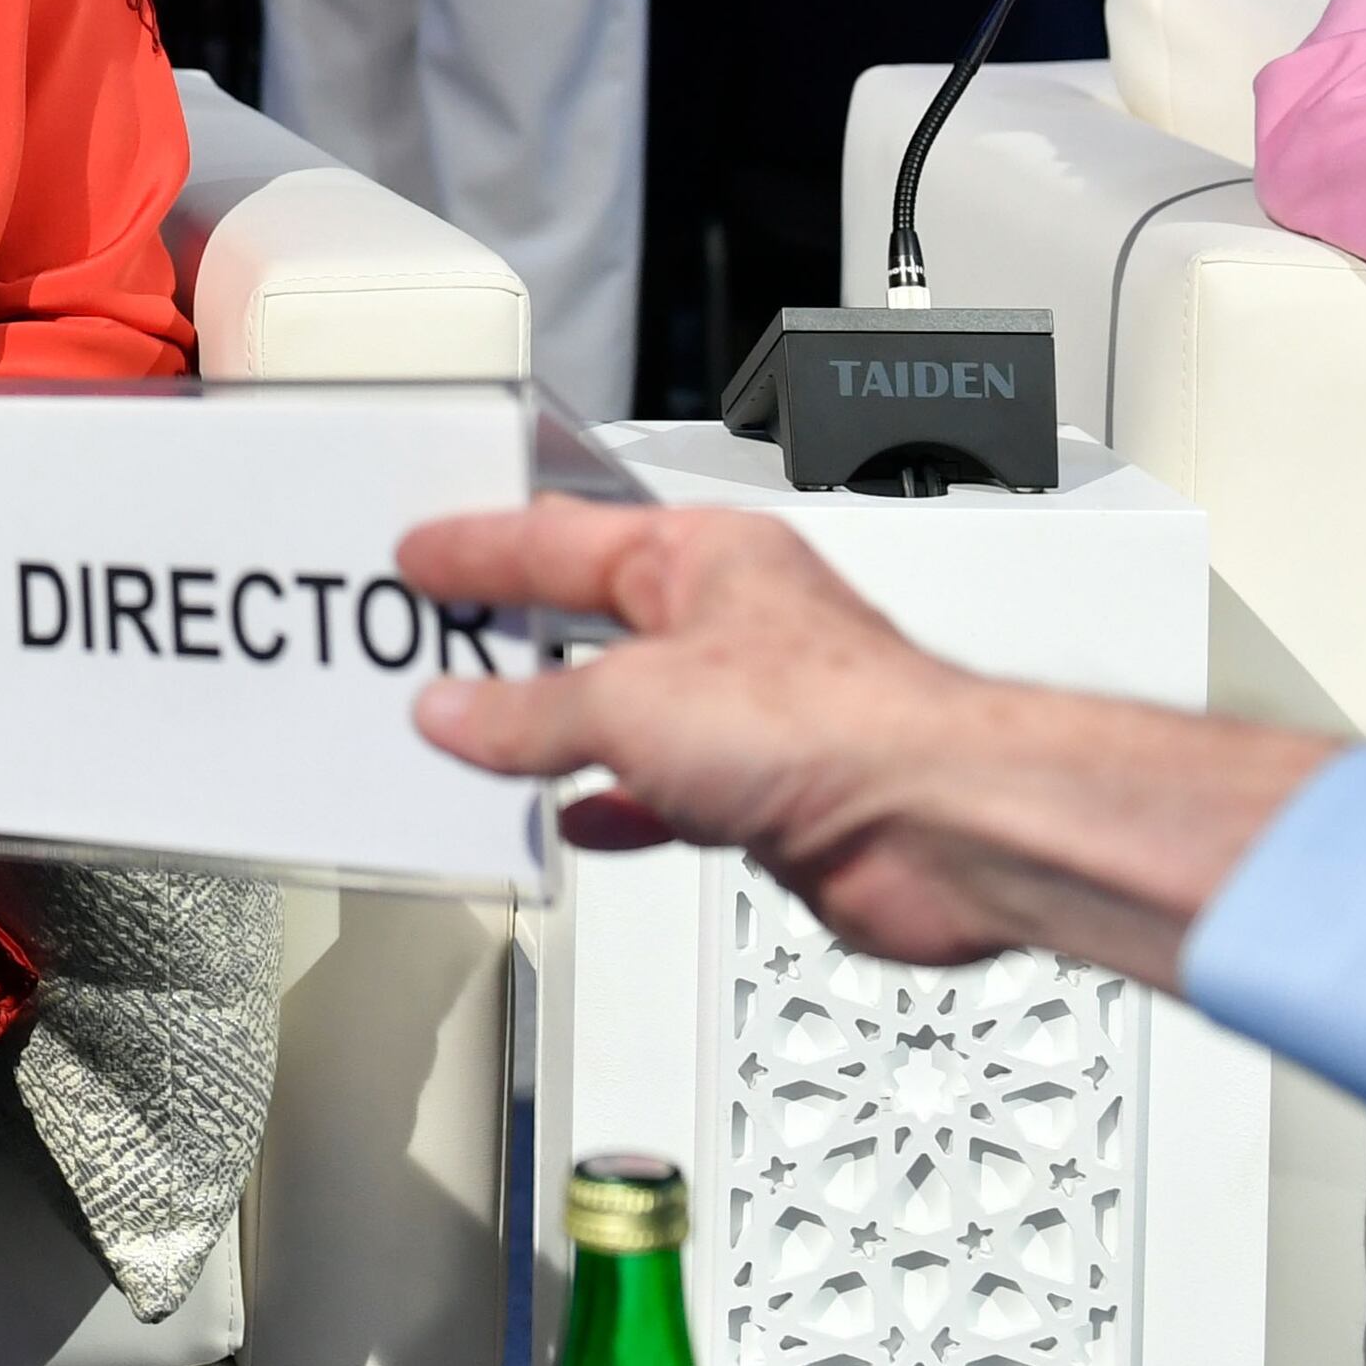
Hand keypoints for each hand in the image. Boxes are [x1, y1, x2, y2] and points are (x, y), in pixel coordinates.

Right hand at [395, 500, 1328, 986]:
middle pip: (595, 622)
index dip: (481, 549)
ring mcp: (755, 713)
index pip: (562, 539)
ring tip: (482, 734)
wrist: (943, 826)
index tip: (423, 553)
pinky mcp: (771, 795)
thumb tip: (461, 714)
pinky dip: (617, 803)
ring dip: (558, 730)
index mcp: (703, 559)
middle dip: (516, 638)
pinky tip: (582, 816)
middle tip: (438, 637)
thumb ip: (532, 714)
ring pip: (628, 711)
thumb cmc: (840, 721)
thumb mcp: (630, 704)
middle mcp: (733, 625)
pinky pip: (666, 791)